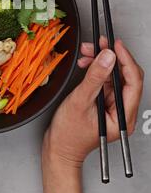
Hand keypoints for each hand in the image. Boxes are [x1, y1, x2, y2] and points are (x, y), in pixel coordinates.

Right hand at [42, 38, 142, 192]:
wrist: (58, 148)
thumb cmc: (68, 134)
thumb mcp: (80, 101)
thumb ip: (95, 78)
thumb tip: (108, 57)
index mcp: (123, 116)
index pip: (133, 81)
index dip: (125, 60)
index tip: (115, 45)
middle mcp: (122, 111)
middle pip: (125, 76)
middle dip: (111, 57)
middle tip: (99, 44)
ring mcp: (113, 106)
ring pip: (114, 76)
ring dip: (101, 61)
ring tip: (87, 52)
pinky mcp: (104, 102)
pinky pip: (104, 80)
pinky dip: (96, 69)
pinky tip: (86, 63)